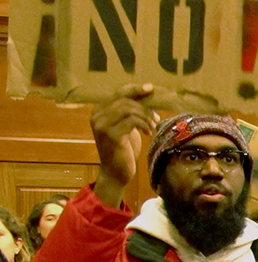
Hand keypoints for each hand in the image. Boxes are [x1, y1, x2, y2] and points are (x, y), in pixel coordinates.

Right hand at [91, 84, 159, 206]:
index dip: (135, 89)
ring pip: (128, 109)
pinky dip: (144, 124)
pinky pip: (132, 121)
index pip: (118, 93)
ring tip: (152, 126)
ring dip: (145, 116)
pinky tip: (148, 133)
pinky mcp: (111, 135)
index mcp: (99, 111)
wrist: (116, 172)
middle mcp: (97, 116)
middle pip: (125, 100)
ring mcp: (102, 125)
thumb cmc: (123, 150)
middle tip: (155, 118)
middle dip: (144, 107)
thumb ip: (131, 112)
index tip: (150, 88)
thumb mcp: (127, 127)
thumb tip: (147, 95)